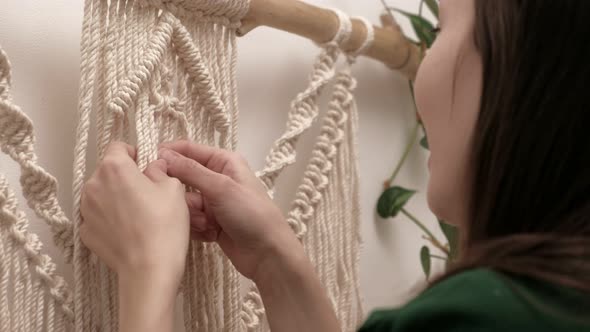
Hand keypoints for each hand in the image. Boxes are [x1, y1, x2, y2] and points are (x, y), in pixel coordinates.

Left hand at [80, 142, 189, 285]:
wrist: (149, 269)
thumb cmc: (163, 226)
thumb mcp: (173, 188)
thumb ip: (160, 170)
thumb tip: (153, 167)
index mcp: (114, 168)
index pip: (118, 146)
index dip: (134, 154)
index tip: (146, 167)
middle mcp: (93, 185)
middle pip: (108, 171)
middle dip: (125, 178)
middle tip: (147, 194)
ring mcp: (86, 210)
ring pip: (102, 194)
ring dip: (116, 198)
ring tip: (139, 215)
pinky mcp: (85, 232)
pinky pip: (98, 216)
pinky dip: (110, 219)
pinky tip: (129, 230)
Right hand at [158, 141, 302, 280]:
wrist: (268, 253)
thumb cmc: (250, 214)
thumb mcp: (221, 187)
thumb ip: (190, 171)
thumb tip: (163, 154)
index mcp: (223, 162)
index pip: (188, 150)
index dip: (168, 154)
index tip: (148, 164)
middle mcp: (217, 179)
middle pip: (182, 179)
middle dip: (183, 195)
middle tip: (190, 205)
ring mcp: (213, 202)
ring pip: (184, 203)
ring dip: (192, 215)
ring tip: (208, 223)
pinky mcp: (211, 222)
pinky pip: (190, 220)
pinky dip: (197, 228)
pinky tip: (210, 234)